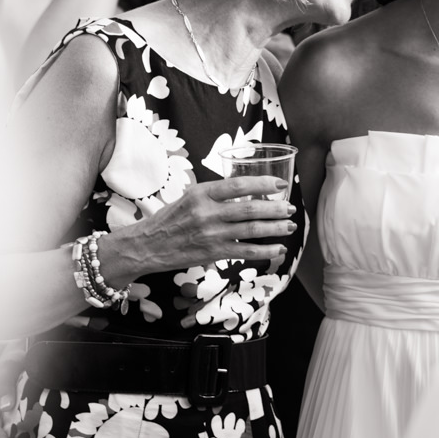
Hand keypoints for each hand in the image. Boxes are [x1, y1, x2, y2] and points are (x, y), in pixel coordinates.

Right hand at [103, 176, 295, 282]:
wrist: (148, 245)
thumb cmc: (169, 220)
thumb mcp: (188, 198)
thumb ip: (213, 195)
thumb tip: (243, 193)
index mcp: (201, 193)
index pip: (238, 185)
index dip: (262, 184)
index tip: (279, 185)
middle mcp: (207, 212)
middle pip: (250, 208)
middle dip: (275, 209)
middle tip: (290, 208)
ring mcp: (210, 234)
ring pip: (251, 230)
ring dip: (275, 228)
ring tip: (289, 226)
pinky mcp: (212, 253)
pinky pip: (245, 251)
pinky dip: (264, 250)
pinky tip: (277, 248)